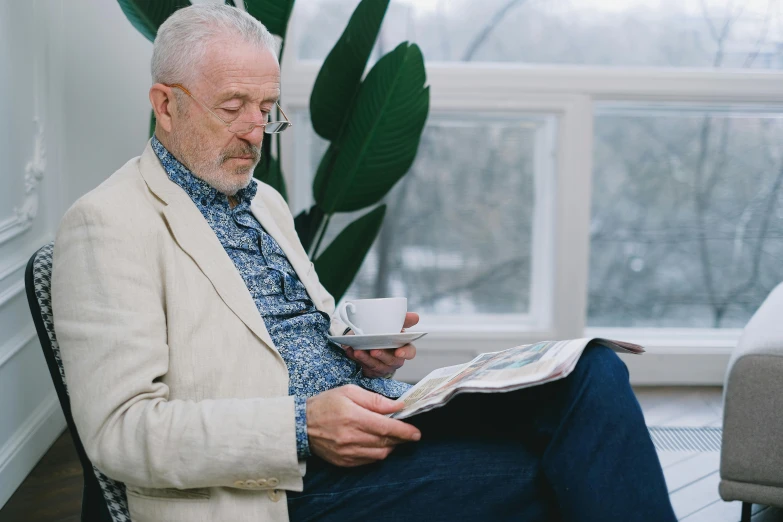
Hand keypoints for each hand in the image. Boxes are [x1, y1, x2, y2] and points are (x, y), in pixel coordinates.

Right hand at [306, 385, 420, 466]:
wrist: (300, 424)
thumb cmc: (325, 404)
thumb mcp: (349, 392)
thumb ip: (375, 400)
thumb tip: (398, 405)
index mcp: (353, 417)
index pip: (386, 427)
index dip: (404, 431)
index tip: (416, 432)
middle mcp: (351, 437)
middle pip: (386, 442)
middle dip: (401, 438)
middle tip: (409, 433)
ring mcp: (347, 452)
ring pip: (379, 454)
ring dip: (390, 447)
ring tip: (391, 437)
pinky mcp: (344, 462)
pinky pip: (368, 461)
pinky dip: (377, 453)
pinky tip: (376, 444)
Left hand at [343, 312, 418, 377]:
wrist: (370, 340)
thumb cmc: (385, 333)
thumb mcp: (395, 326)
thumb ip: (404, 320)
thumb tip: (416, 317)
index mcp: (403, 347)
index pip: (410, 352)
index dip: (405, 353)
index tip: (399, 352)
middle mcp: (394, 359)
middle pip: (391, 361)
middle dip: (382, 356)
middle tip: (374, 350)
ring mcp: (382, 366)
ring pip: (375, 365)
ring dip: (366, 358)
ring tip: (358, 350)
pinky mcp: (370, 370)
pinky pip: (362, 365)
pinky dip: (355, 357)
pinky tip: (350, 349)